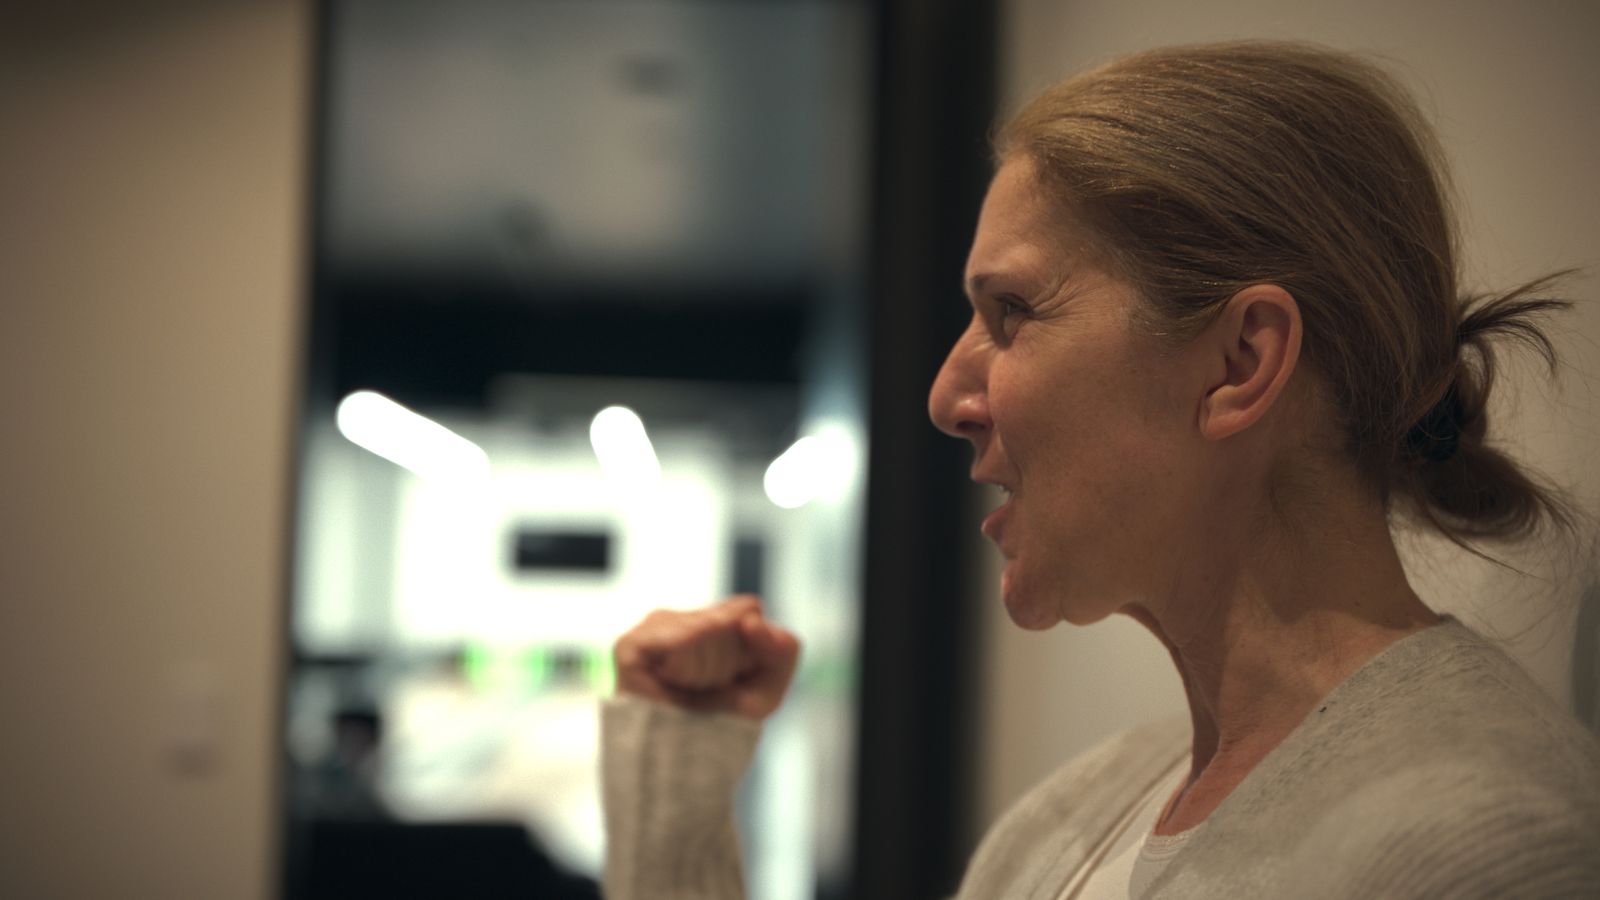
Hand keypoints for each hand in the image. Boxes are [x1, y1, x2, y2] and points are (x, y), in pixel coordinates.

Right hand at [613, 595, 801, 719]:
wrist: (677, 764)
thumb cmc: (720, 726)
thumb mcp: (768, 690)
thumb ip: (782, 650)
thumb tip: (752, 619)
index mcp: (713, 621)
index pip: (748, 611)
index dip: (751, 652)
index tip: (735, 680)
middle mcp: (682, 618)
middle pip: (730, 622)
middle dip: (728, 664)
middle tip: (707, 691)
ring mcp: (654, 627)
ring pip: (707, 628)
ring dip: (707, 671)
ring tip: (688, 690)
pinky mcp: (632, 645)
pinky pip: (681, 639)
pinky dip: (688, 668)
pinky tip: (673, 684)